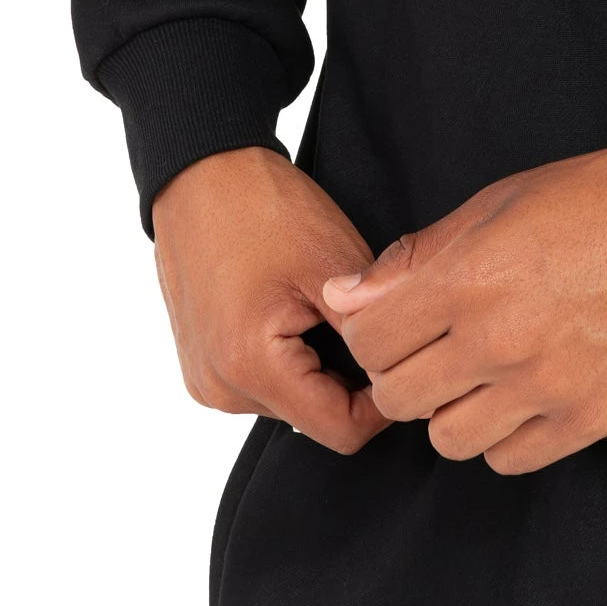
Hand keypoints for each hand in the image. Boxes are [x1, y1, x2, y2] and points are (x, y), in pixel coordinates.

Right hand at [152, 146, 389, 454]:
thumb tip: (405, 376)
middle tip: (362, 317)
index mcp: (251, 368)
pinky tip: (292, 309)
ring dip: (317, 366)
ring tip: (319, 305)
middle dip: (349, 378)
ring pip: (290, 402)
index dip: (385, 402)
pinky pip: (261, 382)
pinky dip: (288, 357)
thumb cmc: (264, 208)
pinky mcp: (200, 365)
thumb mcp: (332, 265)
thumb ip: (369, 333)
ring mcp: (204, 380)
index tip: (406, 357)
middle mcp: (219, 389)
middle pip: (315, 417)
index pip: (342, 432)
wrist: (201, 173)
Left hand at [321, 138, 606, 474]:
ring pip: (448, 438)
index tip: (391, 319)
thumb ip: (419, 253)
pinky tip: (521, 392)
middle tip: (433, 343)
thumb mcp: (501, 200)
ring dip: (452, 406)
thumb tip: (347, 295)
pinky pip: (509, 458)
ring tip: (480, 370)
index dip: (371, 329)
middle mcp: (500, 340)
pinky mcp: (589, 420)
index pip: (369, 340)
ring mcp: (546, 387)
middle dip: (404, 369)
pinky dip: (503, 433)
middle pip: (399, 397)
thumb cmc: (604, 198)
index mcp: (471, 277)